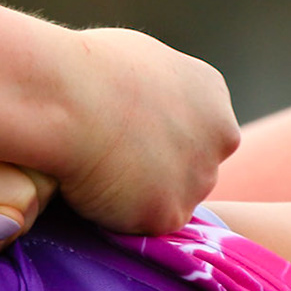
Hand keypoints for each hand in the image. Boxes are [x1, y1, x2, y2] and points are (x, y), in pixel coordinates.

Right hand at [56, 27, 239, 234]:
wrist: (70, 100)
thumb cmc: (84, 71)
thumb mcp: (136, 63)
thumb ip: (152, 92)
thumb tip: (131, 107)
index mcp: (211, 95)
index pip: (196, 131)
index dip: (159, 141)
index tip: (125, 141)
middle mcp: (220, 137)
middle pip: (193, 170)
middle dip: (158, 174)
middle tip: (108, 167)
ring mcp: (199, 179)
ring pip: (169, 202)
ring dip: (138, 199)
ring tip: (94, 177)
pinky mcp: (169, 215)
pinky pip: (140, 227)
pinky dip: (115, 218)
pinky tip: (91, 193)